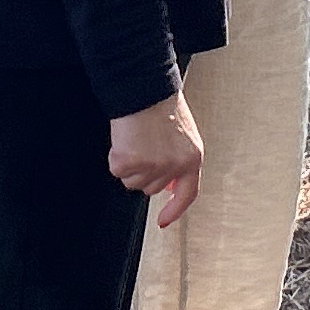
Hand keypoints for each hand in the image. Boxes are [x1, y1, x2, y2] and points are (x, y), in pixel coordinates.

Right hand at [108, 93, 207, 227]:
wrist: (144, 88)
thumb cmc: (161, 105)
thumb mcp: (182, 135)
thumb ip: (179, 161)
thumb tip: (169, 187)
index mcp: (192, 157)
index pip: (188, 194)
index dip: (175, 210)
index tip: (163, 221)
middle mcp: (174, 166)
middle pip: (151, 188)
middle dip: (145, 172)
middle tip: (144, 145)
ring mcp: (151, 166)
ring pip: (132, 182)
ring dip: (130, 164)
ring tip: (136, 139)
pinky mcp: (129, 162)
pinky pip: (117, 171)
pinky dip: (116, 156)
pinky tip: (125, 139)